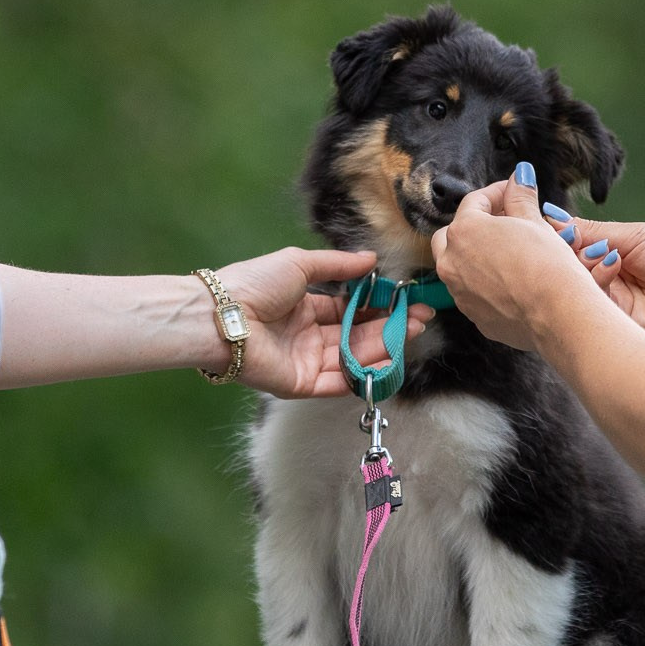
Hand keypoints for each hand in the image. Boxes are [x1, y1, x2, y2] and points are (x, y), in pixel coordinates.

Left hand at [218, 247, 431, 398]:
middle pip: (357, 335)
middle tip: (421, 319)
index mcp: (304, 309)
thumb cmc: (254, 284)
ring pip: (353, 357)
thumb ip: (337, 265)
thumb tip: (372, 259)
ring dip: (384, 346)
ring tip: (412, 331)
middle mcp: (308, 337)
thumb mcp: (299, 264)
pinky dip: (364, 373)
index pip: (350, 310)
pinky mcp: (301, 385)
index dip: (379, 307)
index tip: (407, 301)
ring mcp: (306, 363)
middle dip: (390, 327)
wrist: (223, 316)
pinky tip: (389, 359)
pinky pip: (338, 381)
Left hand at [429, 171, 592, 351]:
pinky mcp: (475, 317)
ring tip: (509, 254)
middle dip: (475, 226)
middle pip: (453, 235)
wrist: (559, 314)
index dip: (497, 193)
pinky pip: (474, 294)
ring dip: (477, 256)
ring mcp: (460, 293)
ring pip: (458, 267)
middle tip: (505, 224)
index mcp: (464, 231)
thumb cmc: (547, 264)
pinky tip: (513, 282)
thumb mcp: (534, 221)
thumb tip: (519, 177)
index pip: (474, 202)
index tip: (513, 193)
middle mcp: (452, 263)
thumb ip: (520, 197)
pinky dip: (486, 284)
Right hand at [535, 213, 644, 355]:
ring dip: (581, 266)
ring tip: (603, 255)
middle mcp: (605, 282)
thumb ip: (591, 232)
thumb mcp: (636, 236)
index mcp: (610, 256)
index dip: (556, 236)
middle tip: (568, 239)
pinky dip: (593, 284)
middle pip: (564, 269)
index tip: (546, 224)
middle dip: (564, 251)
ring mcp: (607, 306)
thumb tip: (551, 218)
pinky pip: (587, 308)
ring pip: (572, 287)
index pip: (569, 247)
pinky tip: (609, 268)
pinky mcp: (612, 327)